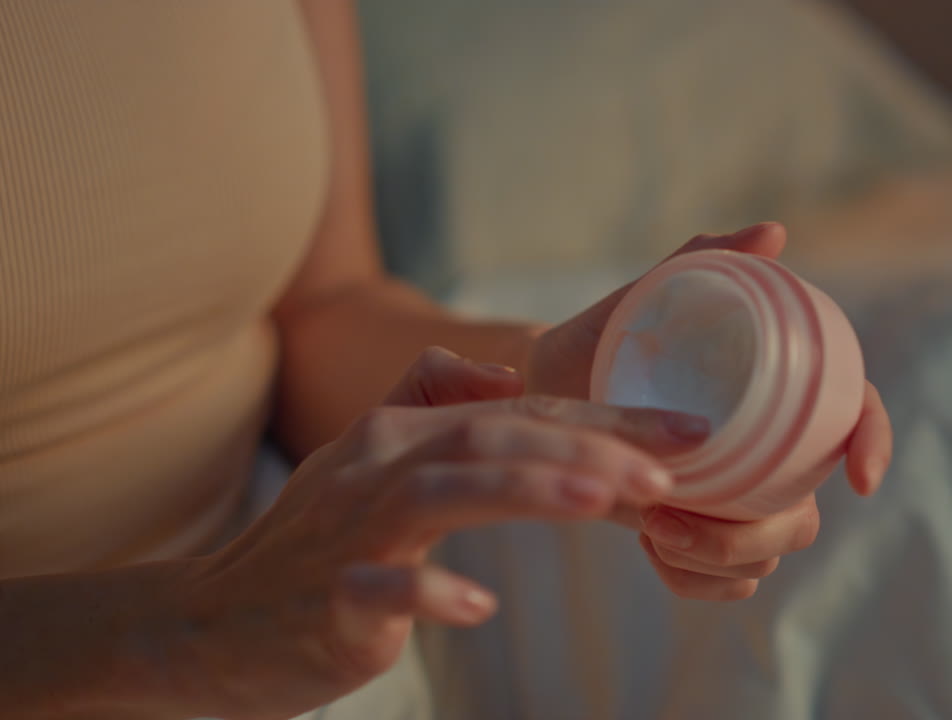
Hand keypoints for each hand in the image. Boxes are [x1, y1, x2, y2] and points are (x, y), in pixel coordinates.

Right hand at [172, 348, 704, 719]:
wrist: (209, 621)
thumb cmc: (310, 546)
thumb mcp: (367, 459)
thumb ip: (428, 400)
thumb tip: (502, 375)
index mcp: (401, 435)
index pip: (516, 413)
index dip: (603, 420)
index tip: (686, 434)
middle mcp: (377, 467)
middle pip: (492, 438)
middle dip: (587, 447)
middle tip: (674, 467)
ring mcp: (348, 530)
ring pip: (443, 492)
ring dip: (526, 489)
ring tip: (604, 501)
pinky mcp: (326, 598)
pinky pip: (378, 588)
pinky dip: (429, 592)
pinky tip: (479, 605)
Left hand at [525, 223, 894, 600]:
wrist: (548, 388)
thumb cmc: (607, 336)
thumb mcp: (649, 294)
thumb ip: (704, 258)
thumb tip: (773, 233)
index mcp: (778, 394)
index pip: (854, 412)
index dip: (872, 441)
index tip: (859, 477)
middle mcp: (770, 454)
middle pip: (804, 516)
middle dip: (749, 534)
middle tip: (666, 515)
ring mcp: (740, 501)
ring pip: (768, 557)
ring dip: (714, 561)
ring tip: (647, 526)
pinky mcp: (706, 539)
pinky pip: (729, 586)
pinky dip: (694, 582)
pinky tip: (651, 550)